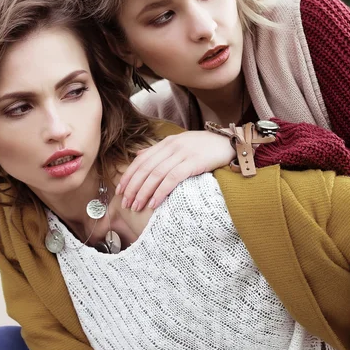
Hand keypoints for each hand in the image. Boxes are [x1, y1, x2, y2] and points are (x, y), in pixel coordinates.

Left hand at [116, 131, 235, 211]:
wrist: (230, 143)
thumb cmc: (205, 147)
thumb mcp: (180, 144)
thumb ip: (159, 150)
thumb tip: (138, 156)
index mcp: (166, 142)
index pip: (141, 160)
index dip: (129, 176)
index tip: (120, 191)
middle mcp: (171, 146)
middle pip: (145, 168)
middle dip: (133, 187)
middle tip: (126, 203)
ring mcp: (182, 154)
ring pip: (156, 174)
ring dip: (144, 192)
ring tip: (137, 206)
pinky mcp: (193, 162)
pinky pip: (172, 179)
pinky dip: (161, 191)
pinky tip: (154, 203)